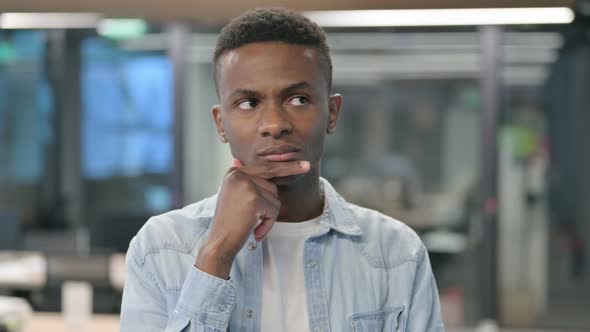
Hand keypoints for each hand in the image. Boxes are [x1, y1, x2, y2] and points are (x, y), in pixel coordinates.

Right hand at [194, 158, 309, 278]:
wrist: (219, 243)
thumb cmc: (229, 223)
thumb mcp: (231, 196)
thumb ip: (239, 179)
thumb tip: (237, 159)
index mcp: (233, 173)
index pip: (262, 166)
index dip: (282, 164)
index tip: (301, 162)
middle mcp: (238, 175)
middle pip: (272, 173)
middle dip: (291, 169)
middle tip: (307, 166)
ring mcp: (246, 186)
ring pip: (275, 196)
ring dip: (270, 214)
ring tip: (253, 224)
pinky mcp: (254, 200)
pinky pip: (274, 209)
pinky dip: (268, 223)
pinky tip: (255, 231)